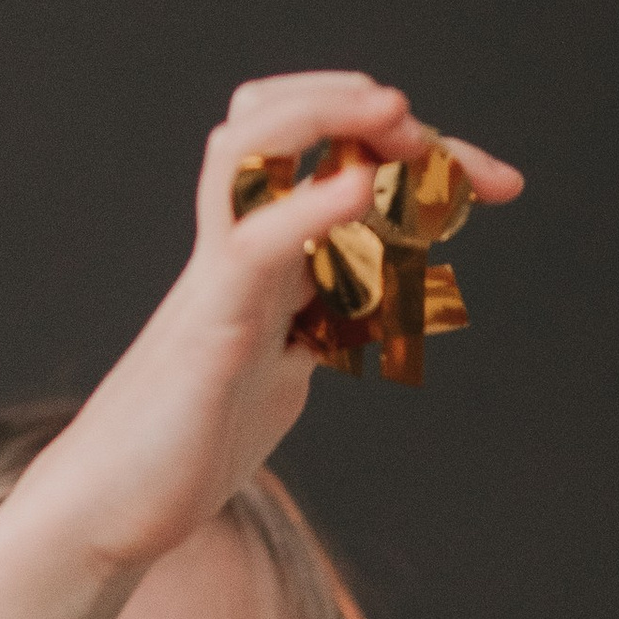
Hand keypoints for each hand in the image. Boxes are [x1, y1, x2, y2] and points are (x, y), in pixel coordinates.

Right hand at [0, 74, 521, 618]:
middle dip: (374, 114)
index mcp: (266, 256)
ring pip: (248, 149)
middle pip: (284, 124)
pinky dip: (307, 209)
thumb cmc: (190, 439)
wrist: (112, 505)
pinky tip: (359, 192)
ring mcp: (219, 280)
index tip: (505, 184)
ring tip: (395, 113)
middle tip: (452, 155)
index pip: (335, 160)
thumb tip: (362, 304)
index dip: (426, 160)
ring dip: (325, 115)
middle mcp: (239, 248)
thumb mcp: (282, 366)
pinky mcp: (209, 329)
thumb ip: (317, 322)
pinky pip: (251, 247)